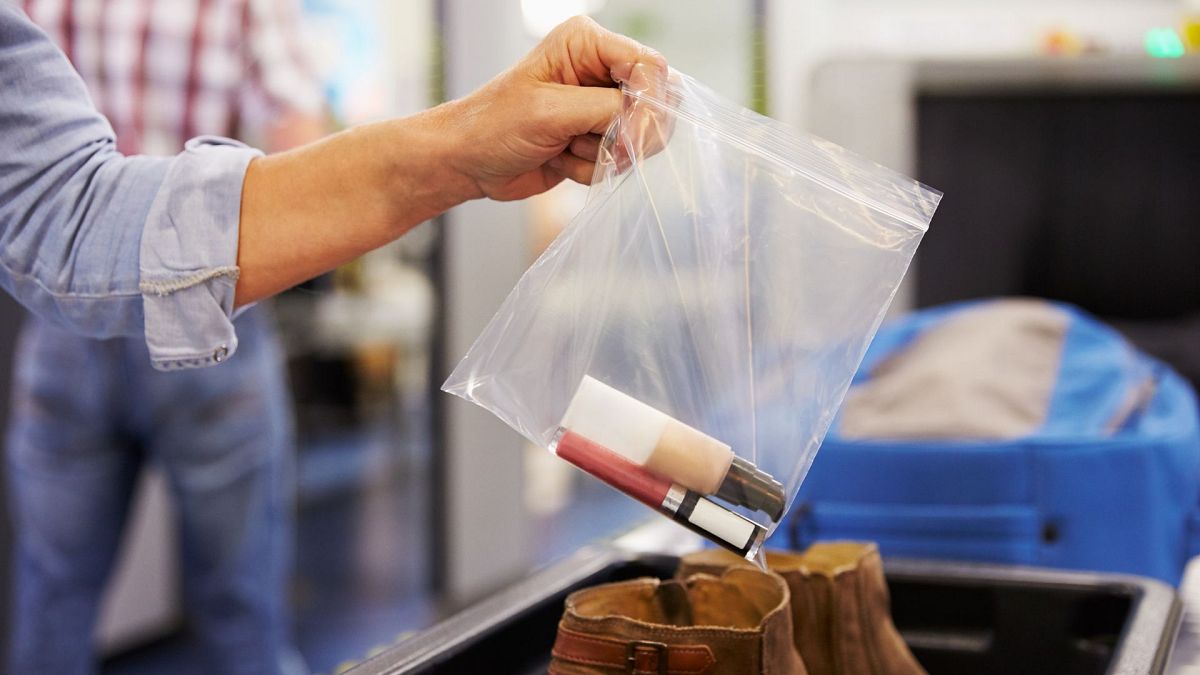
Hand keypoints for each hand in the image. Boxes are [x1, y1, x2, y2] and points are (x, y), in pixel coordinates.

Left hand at [435, 16, 666, 201]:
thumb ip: (606, 110)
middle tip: (593, 147)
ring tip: (564, 148)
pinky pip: (622, 160)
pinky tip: (560, 160)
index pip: (649, 66)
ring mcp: (600, 105)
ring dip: (604, 153)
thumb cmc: (493, 126)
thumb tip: (648, 121)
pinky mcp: (597, 138)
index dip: (649, 104)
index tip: (631, 139)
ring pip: (642, 137)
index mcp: (587, 43)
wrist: (467, 162)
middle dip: (628, 134)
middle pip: (655, 101)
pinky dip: (593, 169)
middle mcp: (599, 69)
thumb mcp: (549, 112)